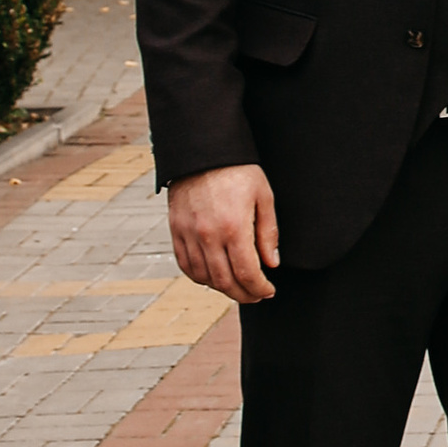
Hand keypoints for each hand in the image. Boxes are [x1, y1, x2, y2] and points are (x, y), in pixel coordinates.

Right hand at [169, 162, 279, 303]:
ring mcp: (189, 234)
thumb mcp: (263, 196)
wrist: (203, 151)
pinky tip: (213, 277)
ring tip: (237, 287)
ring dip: (222, 289)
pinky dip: (200, 277)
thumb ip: (268, 232)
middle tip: (256, 295)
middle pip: (225, 281)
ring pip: (204, 277)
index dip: (259, 288)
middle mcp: (208, 235)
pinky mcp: (176, 230)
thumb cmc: (238, 170)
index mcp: (234, 227)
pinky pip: (186, 265)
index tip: (269, 291)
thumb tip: (271, 264)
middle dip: (244, 294)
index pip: (247, 273)